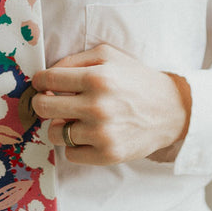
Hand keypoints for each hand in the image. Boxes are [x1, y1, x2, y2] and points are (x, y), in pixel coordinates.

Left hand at [31, 44, 188, 164]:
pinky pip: (70, 153)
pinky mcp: (107, 154)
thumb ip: (74, 59)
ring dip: (60, 126)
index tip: (43, 85)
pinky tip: (89, 136)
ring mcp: (102, 133)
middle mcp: (98, 106)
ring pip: (54, 133)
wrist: (172, 110)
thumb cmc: (135, 80)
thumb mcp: (108, 56)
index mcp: (97, 77)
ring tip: (75, 120)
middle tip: (52, 103)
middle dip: (42, 103)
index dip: (39, 82)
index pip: (47, 79)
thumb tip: (46, 76)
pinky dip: (76, 146)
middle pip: (43, 107)